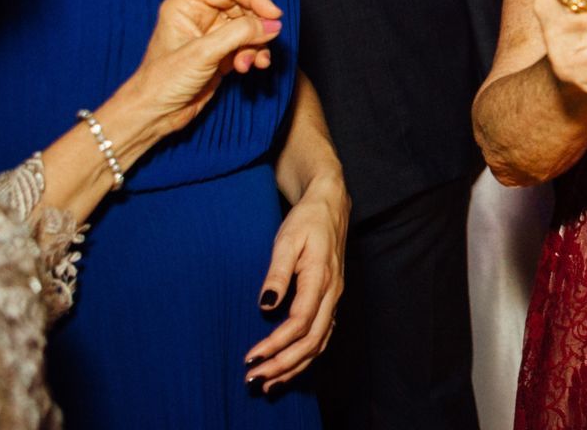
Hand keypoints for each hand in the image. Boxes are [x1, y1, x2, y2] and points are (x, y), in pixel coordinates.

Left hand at [115, 0, 283, 144]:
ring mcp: (212, 36)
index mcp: (187, 6)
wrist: (154, 115)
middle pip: (243, 9)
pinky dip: (253, 55)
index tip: (275, 14)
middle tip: (267, 41)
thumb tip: (273, 24)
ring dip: (256, 45)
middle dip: (257, 27)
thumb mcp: (203, 53)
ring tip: (253, 63)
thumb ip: (240, 34)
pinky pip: (247, 46)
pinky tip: (249, 68)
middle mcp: (201, 16)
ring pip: (249, 29)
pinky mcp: (221, 54)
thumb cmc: (163, 81)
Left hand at [245, 176, 347, 391]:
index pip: (301, 321)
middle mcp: (333, 292)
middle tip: (256, 379)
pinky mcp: (331, 299)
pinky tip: (289, 365)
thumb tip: (266, 305)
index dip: (276, 343)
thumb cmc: (307, 220)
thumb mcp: (287, 239)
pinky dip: (306, 356)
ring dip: (295, 365)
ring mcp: (335, 297)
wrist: (330, 205)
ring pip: (320, 342)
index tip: (251, 356)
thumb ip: (277, 272)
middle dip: (284, 363)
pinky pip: (323, 335)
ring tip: (269, 382)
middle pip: (313, 340)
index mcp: (322, 277)